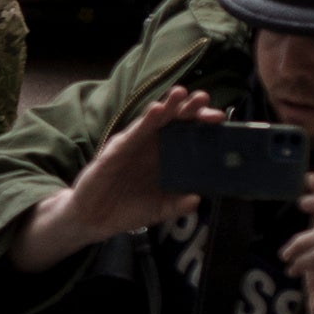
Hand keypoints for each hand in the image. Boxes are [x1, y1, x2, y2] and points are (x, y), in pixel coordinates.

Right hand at [5, 82, 220, 274]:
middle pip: (172, 122)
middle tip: (203, 96)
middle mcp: (149, 147)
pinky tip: (155, 111)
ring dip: (166, 106)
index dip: (200, 124)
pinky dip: (144, 122)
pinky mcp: (115, 152)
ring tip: (181, 93)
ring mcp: (132, 146)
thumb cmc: (127, 210)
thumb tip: (198, 199)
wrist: (93, 220)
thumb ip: (178, 205)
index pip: (185, 134)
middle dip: (187, 108)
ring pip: (152, 122)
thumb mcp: (159, 210)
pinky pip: (132, 135)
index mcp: (163, 157)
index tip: (220, 118)